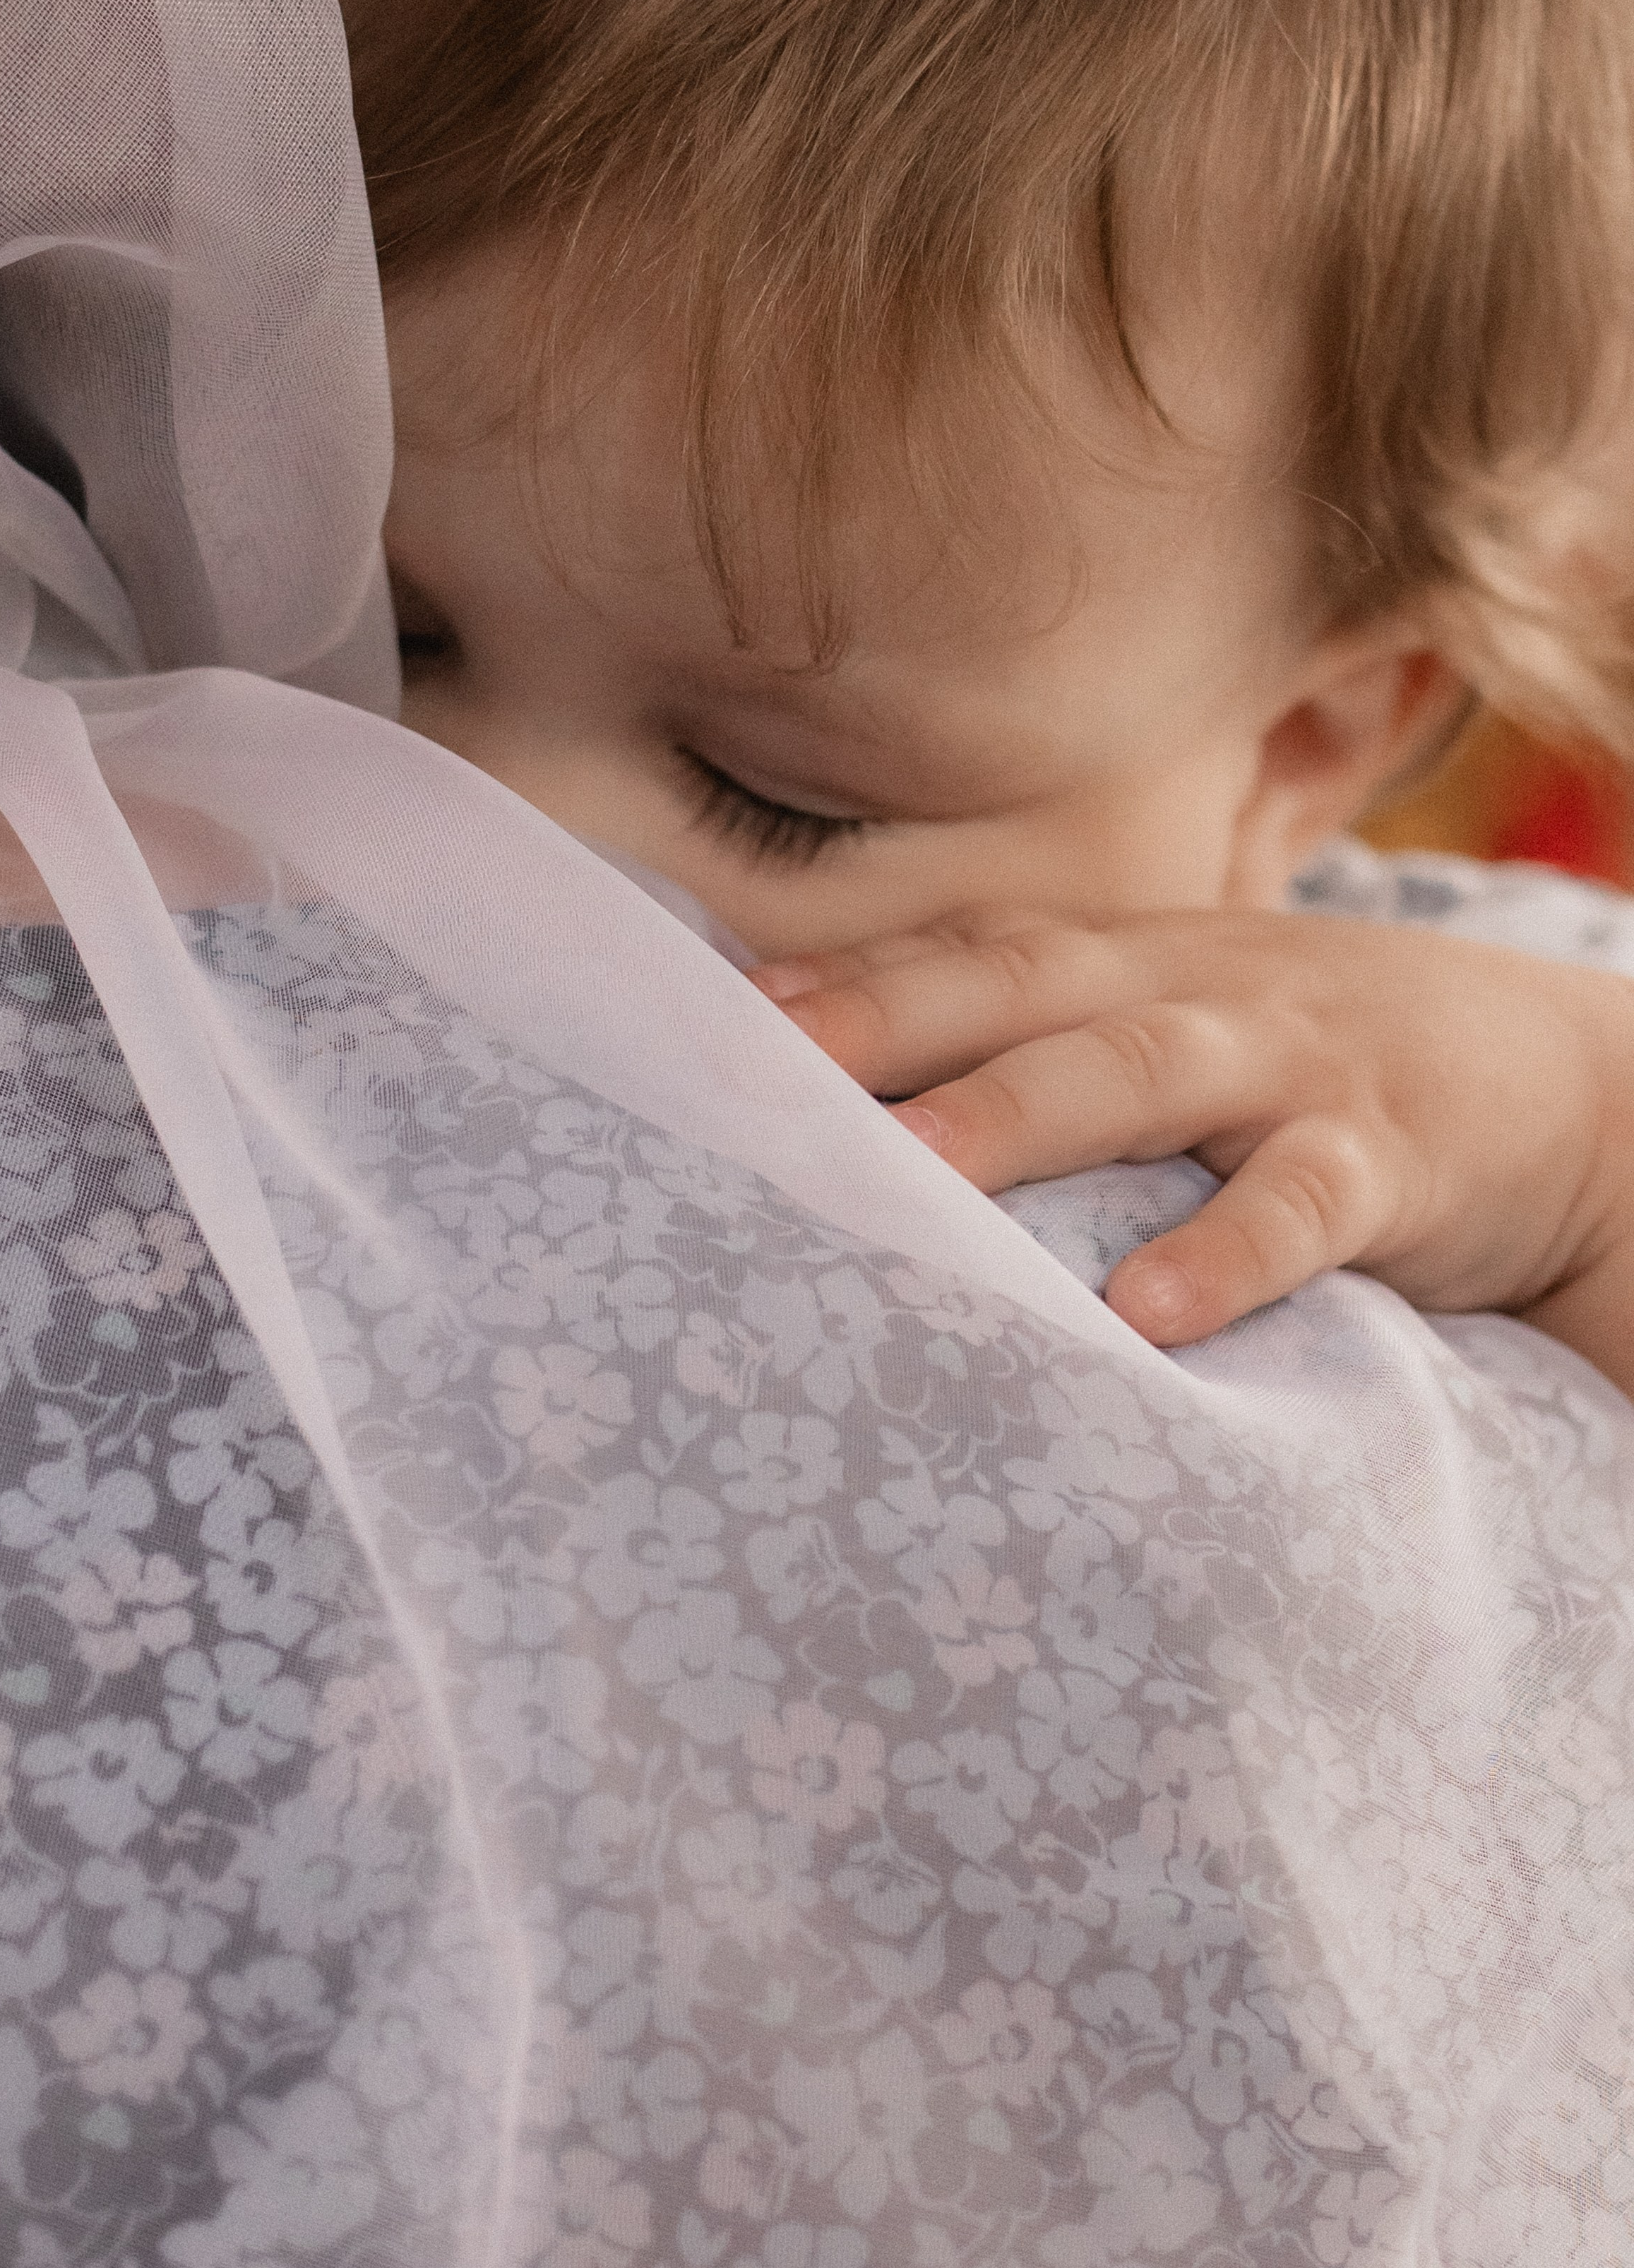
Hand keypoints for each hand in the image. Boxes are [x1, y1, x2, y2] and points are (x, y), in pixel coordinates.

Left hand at [752, 905, 1633, 1389]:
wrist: (1562, 1079)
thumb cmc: (1317, 1063)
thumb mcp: (1190, 1023)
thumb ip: (1054, 1042)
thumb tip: (869, 1099)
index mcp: (1136, 959)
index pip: (974, 952)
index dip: (852, 977)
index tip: (718, 1017)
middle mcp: (1196, 988)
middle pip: (1025, 990)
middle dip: (890, 1025)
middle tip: (762, 1078)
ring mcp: (1292, 1064)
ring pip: (1141, 1074)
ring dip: (1021, 1118)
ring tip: (914, 1174)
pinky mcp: (1388, 1159)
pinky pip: (1302, 1205)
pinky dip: (1225, 1253)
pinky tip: (1146, 1316)